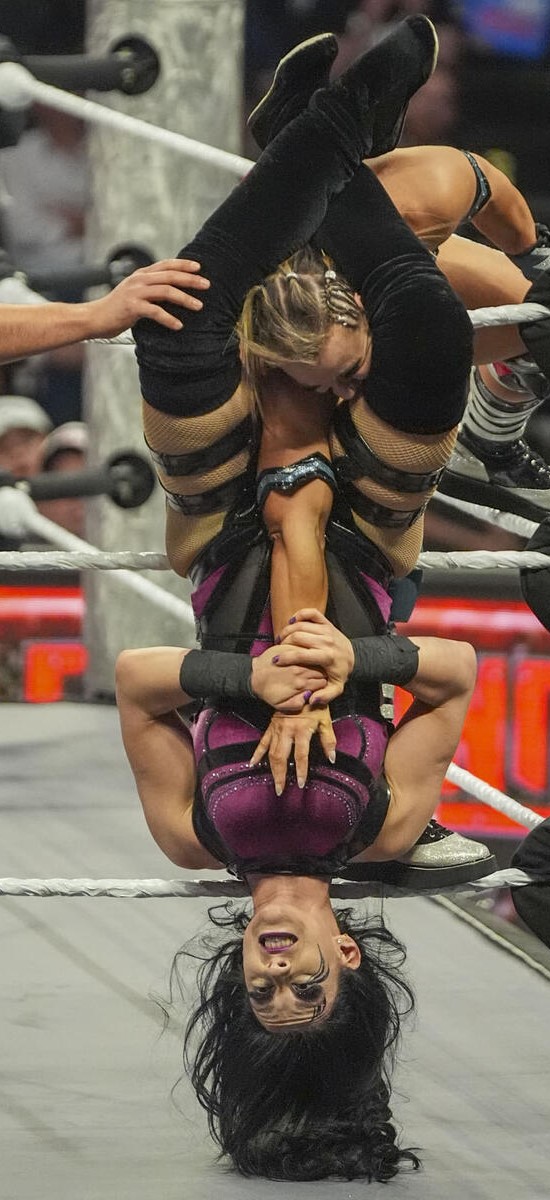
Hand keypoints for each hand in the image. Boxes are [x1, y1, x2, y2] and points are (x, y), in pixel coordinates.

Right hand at [89, 259, 210, 335]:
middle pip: (170, 276)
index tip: (199, 268)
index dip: (183, 264)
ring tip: (199, 306)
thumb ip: (150, 290)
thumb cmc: (117, 309)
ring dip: (185, 298)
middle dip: (191, 280)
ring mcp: (135, 292)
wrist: (95, 318)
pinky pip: (155, 311)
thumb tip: (171, 292)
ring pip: (166, 291)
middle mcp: (139, 280)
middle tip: (206, 285)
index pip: (165, 265)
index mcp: (141, 275)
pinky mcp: (132, 307)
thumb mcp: (135, 294)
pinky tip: (178, 325)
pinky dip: (169, 319)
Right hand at [249, 707, 336, 794]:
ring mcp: (276, 730)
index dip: (301, 770)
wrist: (302, 689)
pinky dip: (257, 753)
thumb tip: (332, 758)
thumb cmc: (316, 706)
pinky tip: (252, 764)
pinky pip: (262, 742)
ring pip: (271, 752)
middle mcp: (286, 731)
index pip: (300, 755)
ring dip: (271, 768)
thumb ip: (328, 740)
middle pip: (281, 757)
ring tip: (273, 782)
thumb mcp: (326, 721)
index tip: (300, 783)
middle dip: (280, 775)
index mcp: (301, 731)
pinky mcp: (270, 727)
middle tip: (280, 790)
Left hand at [250, 644, 325, 712]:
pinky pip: (304, 650)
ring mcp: (296, 659)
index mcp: (300, 684)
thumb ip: (297, 704)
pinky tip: (306, 657)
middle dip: (322, 674)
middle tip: (318, 676)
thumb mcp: (281, 705)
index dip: (323, 685)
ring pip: (314, 660)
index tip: (320, 686)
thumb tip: (310, 698)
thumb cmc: (266, 691)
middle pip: (321, 671)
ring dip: (316, 663)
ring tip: (313, 667)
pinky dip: (308, 653)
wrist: (253, 676)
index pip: (322, 683)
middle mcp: (300, 671)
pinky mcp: (290, 650)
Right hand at [275, 609, 353, 705]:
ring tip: (281, 639)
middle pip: (298, 637)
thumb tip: (311, 700)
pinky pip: (311, 613)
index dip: (286, 657)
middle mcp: (326, 641)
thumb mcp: (336, 688)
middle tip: (278, 650)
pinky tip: (292, 622)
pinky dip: (300, 614)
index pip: (301, 654)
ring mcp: (326, 630)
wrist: (354, 657)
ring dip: (287, 631)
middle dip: (284, 643)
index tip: (276, 661)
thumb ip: (324, 696)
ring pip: (301, 625)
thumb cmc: (340, 672)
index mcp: (327, 657)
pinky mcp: (326, 622)